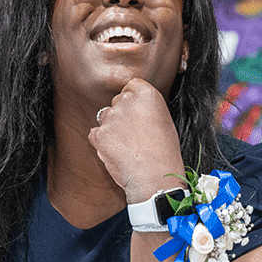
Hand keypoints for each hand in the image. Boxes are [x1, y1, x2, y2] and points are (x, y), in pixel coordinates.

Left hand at [88, 78, 185, 202]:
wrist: (154, 176)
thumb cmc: (165, 151)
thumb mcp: (165, 121)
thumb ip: (148, 108)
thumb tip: (135, 109)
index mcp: (147, 94)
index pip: (132, 85)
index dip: (134, 99)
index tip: (138, 111)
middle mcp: (126, 101)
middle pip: (118, 100)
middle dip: (123, 113)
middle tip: (135, 132)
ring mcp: (110, 118)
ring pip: (105, 116)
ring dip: (112, 127)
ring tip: (127, 144)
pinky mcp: (98, 134)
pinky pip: (95, 133)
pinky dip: (102, 141)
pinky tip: (118, 151)